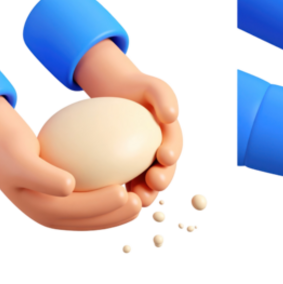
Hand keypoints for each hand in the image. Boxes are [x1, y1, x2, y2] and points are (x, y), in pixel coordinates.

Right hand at [0, 97, 142, 231]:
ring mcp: (53, 208)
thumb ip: (42, 177)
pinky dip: (109, 196)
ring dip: (117, 212)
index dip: (102, 207)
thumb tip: (69, 188)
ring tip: (141, 196)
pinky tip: (130, 180)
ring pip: (91, 216)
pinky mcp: (60, 198)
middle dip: (116, 216)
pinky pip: (89, 201)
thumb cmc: (6, 143)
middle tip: (141, 200)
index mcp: (36, 210)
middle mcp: (45, 215)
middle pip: (87, 220)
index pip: (75, 213)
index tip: (125, 192)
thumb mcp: (20, 157)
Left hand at [74, 39, 185, 207]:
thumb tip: (171, 116)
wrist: (115, 93)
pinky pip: (123, 184)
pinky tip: (108, 195)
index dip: (172, 155)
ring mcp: (143, 165)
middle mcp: (160, 155)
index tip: (164, 156)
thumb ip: (164, 97)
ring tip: (136, 198)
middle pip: (165, 172)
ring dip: (145, 193)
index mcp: (170, 138)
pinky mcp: (124, 172)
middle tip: (154, 182)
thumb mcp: (153, 86)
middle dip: (163, 181)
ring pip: (146, 185)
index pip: (174, 148)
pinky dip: (119, 192)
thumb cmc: (136, 88)